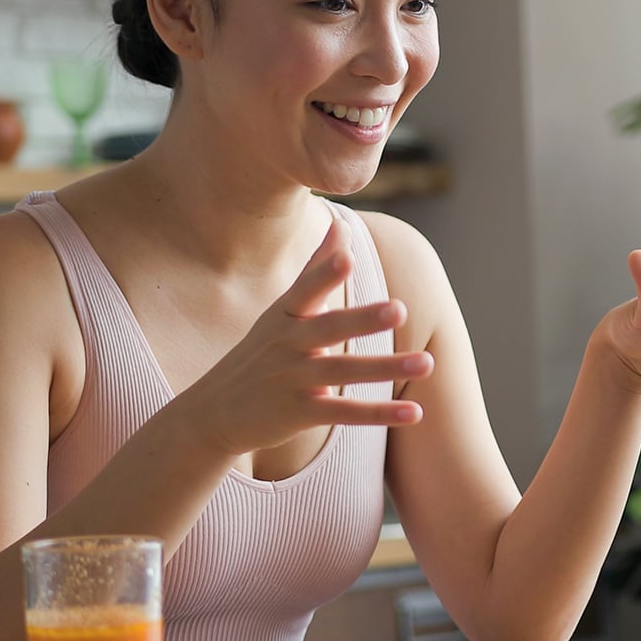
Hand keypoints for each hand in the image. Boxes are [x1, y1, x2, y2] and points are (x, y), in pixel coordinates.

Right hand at [176, 218, 433, 457]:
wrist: (213, 412)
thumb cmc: (259, 352)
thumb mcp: (281, 310)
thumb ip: (316, 269)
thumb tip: (341, 226)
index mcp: (285, 315)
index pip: (305, 289)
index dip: (324, 272)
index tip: (346, 255)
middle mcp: (287, 344)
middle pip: (328, 329)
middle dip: (363, 319)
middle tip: (400, 309)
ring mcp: (292, 379)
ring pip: (343, 371)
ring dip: (386, 368)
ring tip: (427, 362)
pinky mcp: (299, 413)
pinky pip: (345, 412)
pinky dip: (379, 413)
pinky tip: (415, 412)